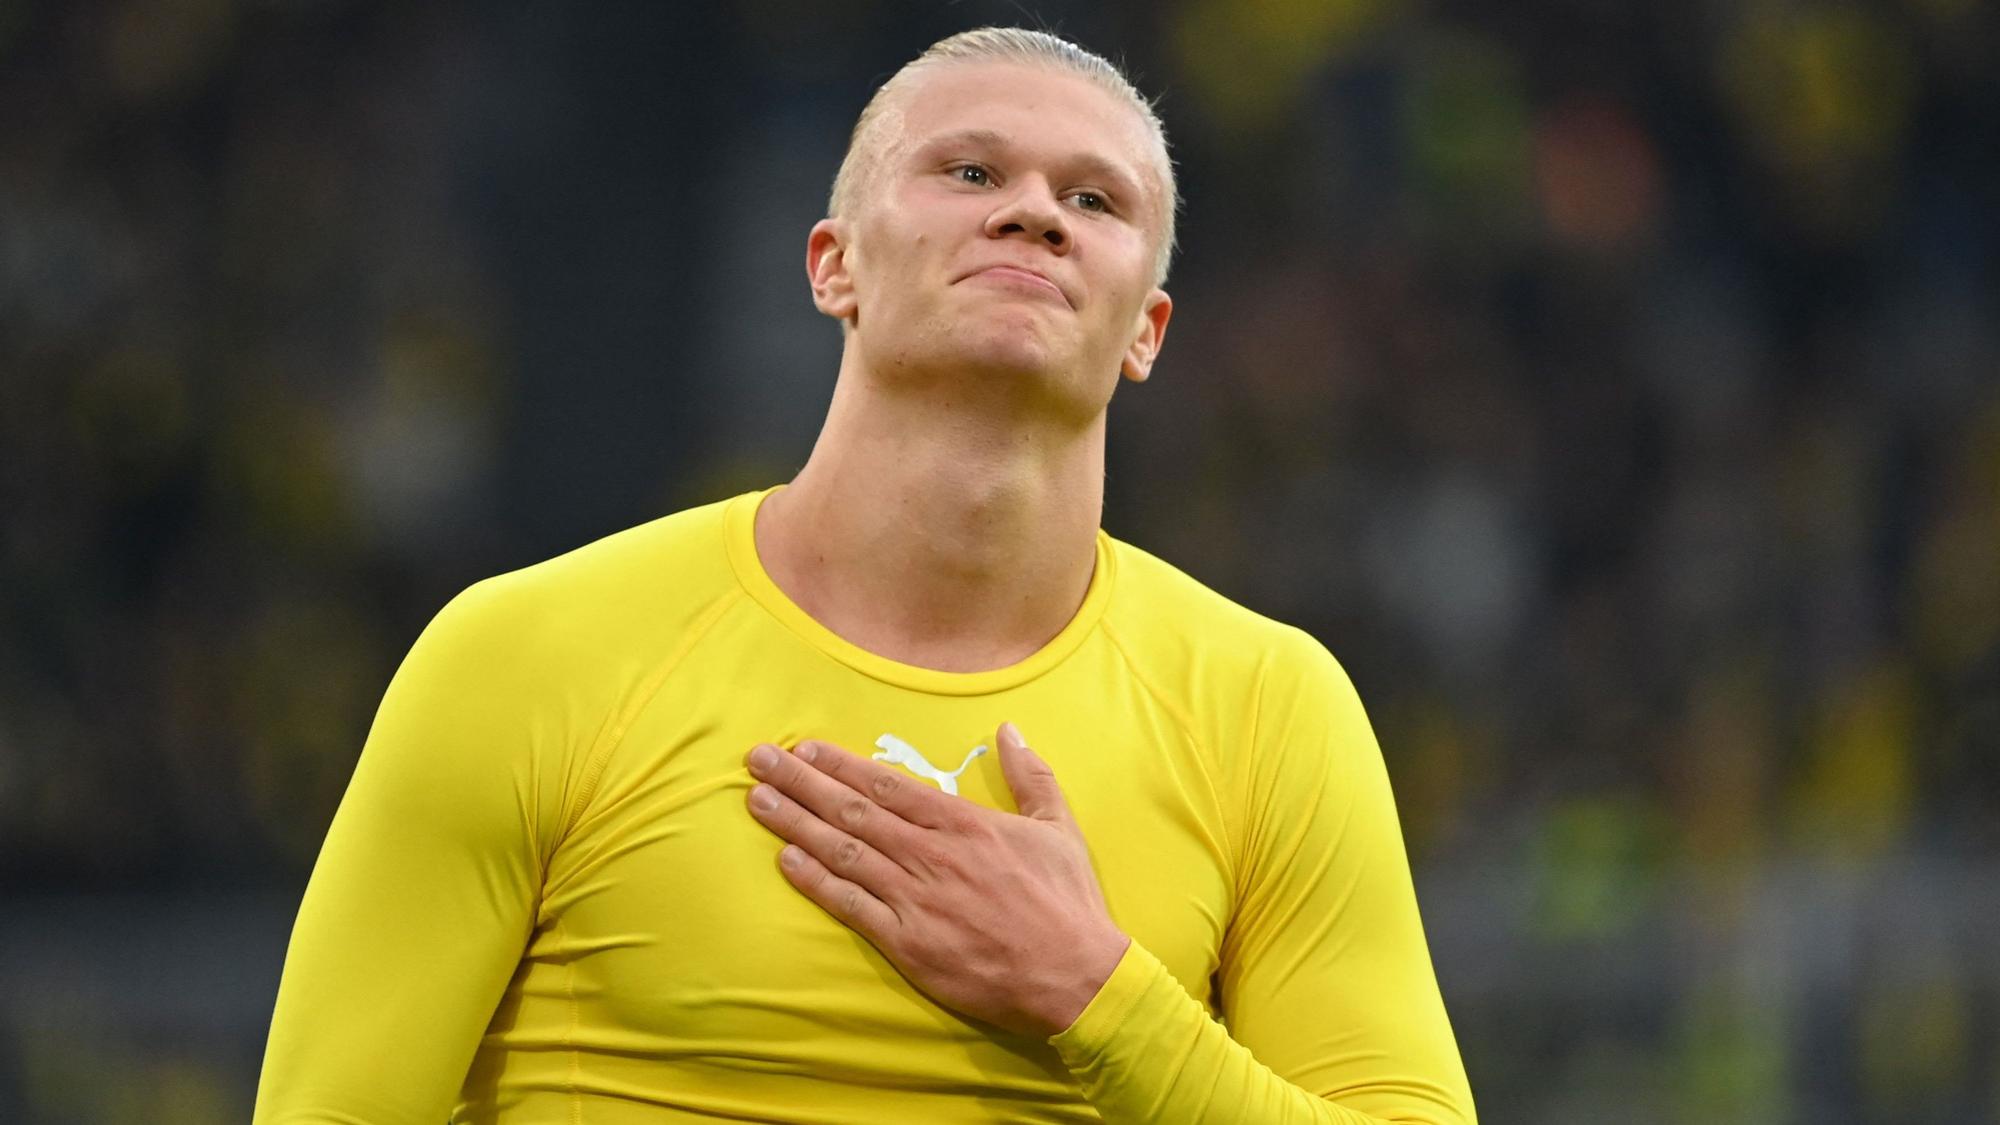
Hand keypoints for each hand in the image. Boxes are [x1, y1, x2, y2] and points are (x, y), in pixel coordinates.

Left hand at [744, 722, 1129, 1037]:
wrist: (1075, 975)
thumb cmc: (1068, 902)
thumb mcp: (1058, 827)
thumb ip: (1030, 776)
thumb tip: (1009, 730)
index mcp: (965, 823)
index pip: (887, 784)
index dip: (840, 765)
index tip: (804, 748)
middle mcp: (932, 854)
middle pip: (853, 810)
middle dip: (801, 782)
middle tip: (758, 760)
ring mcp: (916, 899)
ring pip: (844, 851)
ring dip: (795, 824)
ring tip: (758, 801)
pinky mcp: (909, 943)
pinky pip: (852, 906)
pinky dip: (817, 881)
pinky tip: (787, 861)